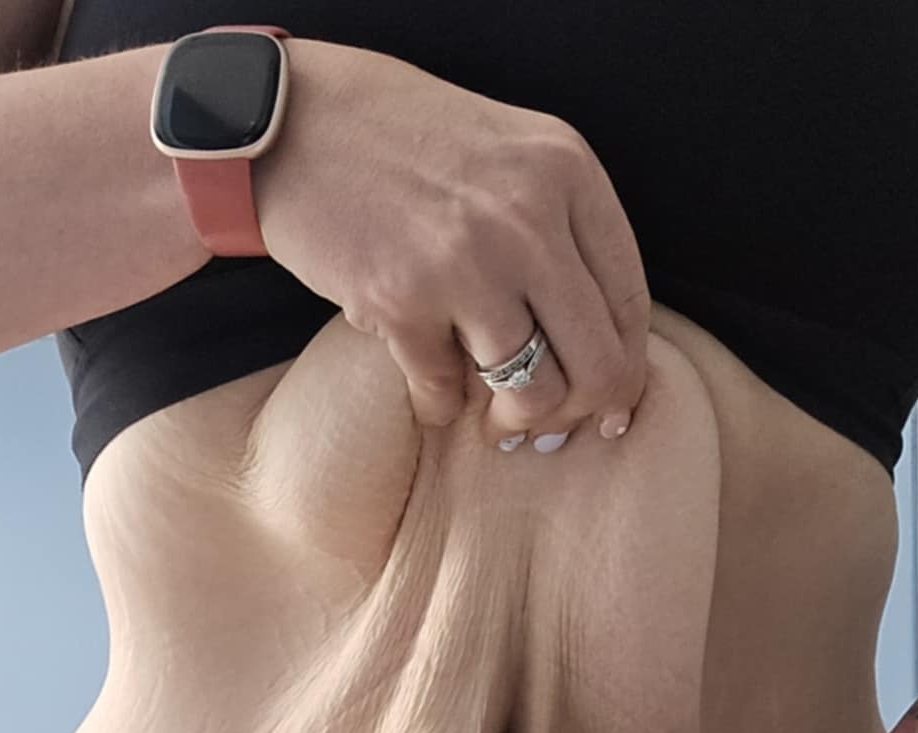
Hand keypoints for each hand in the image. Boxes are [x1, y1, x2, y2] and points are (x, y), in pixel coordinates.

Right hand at [254, 38, 650, 446]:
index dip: (626, 369)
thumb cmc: (397, 136)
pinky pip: (445, 392)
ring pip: (532, 391)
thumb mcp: (506, 151)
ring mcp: (465, 263)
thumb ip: (558, 222)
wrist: (289, 120)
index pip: (629, 299)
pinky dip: (440, 406)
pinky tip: (432, 394)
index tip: (612, 405)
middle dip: (580, 412)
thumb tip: (597, 332)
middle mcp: (528, 218)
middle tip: (553, 426)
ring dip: (514, 420)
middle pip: (596, 360)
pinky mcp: (401, 303)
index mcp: (565, 170)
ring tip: (496, 420)